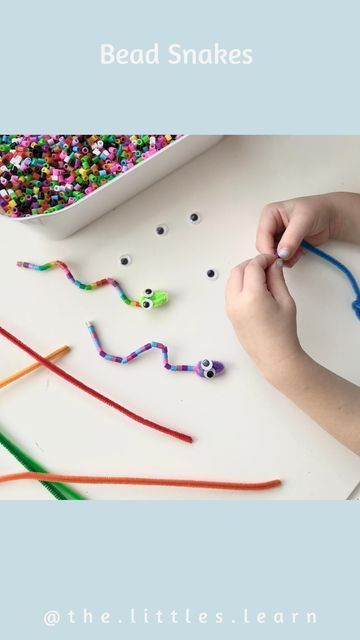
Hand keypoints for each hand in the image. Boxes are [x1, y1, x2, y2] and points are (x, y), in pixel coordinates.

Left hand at [226, 254, 302, 380]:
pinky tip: (255, 288)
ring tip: (262, 277)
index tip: (274, 260)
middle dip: (252, 264)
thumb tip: (273, 264)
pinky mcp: (230, 314)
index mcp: (251, 297)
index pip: (253, 267)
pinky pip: (231, 291)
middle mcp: (236, 301)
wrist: (275, 356)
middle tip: (268, 266)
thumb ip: (277, 279)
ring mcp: (230, 308)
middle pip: (238, 270)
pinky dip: (240, 284)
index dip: (264, 259)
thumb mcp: (285, 301)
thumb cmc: (283, 332)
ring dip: (244, 273)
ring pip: (231, 280)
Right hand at [256, 194, 337, 265]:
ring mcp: (277, 236)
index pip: (262, 236)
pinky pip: (281, 258)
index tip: (278, 258)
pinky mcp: (284, 246)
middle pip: (264, 247)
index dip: (268, 249)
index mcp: (269, 214)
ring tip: (298, 252)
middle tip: (289, 257)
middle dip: (276, 254)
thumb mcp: (303, 221)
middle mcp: (270, 225)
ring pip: (272, 254)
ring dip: (284, 258)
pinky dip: (290, 260)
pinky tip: (300, 253)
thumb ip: (291, 238)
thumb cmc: (317, 211)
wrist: (330, 217)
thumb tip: (282, 254)